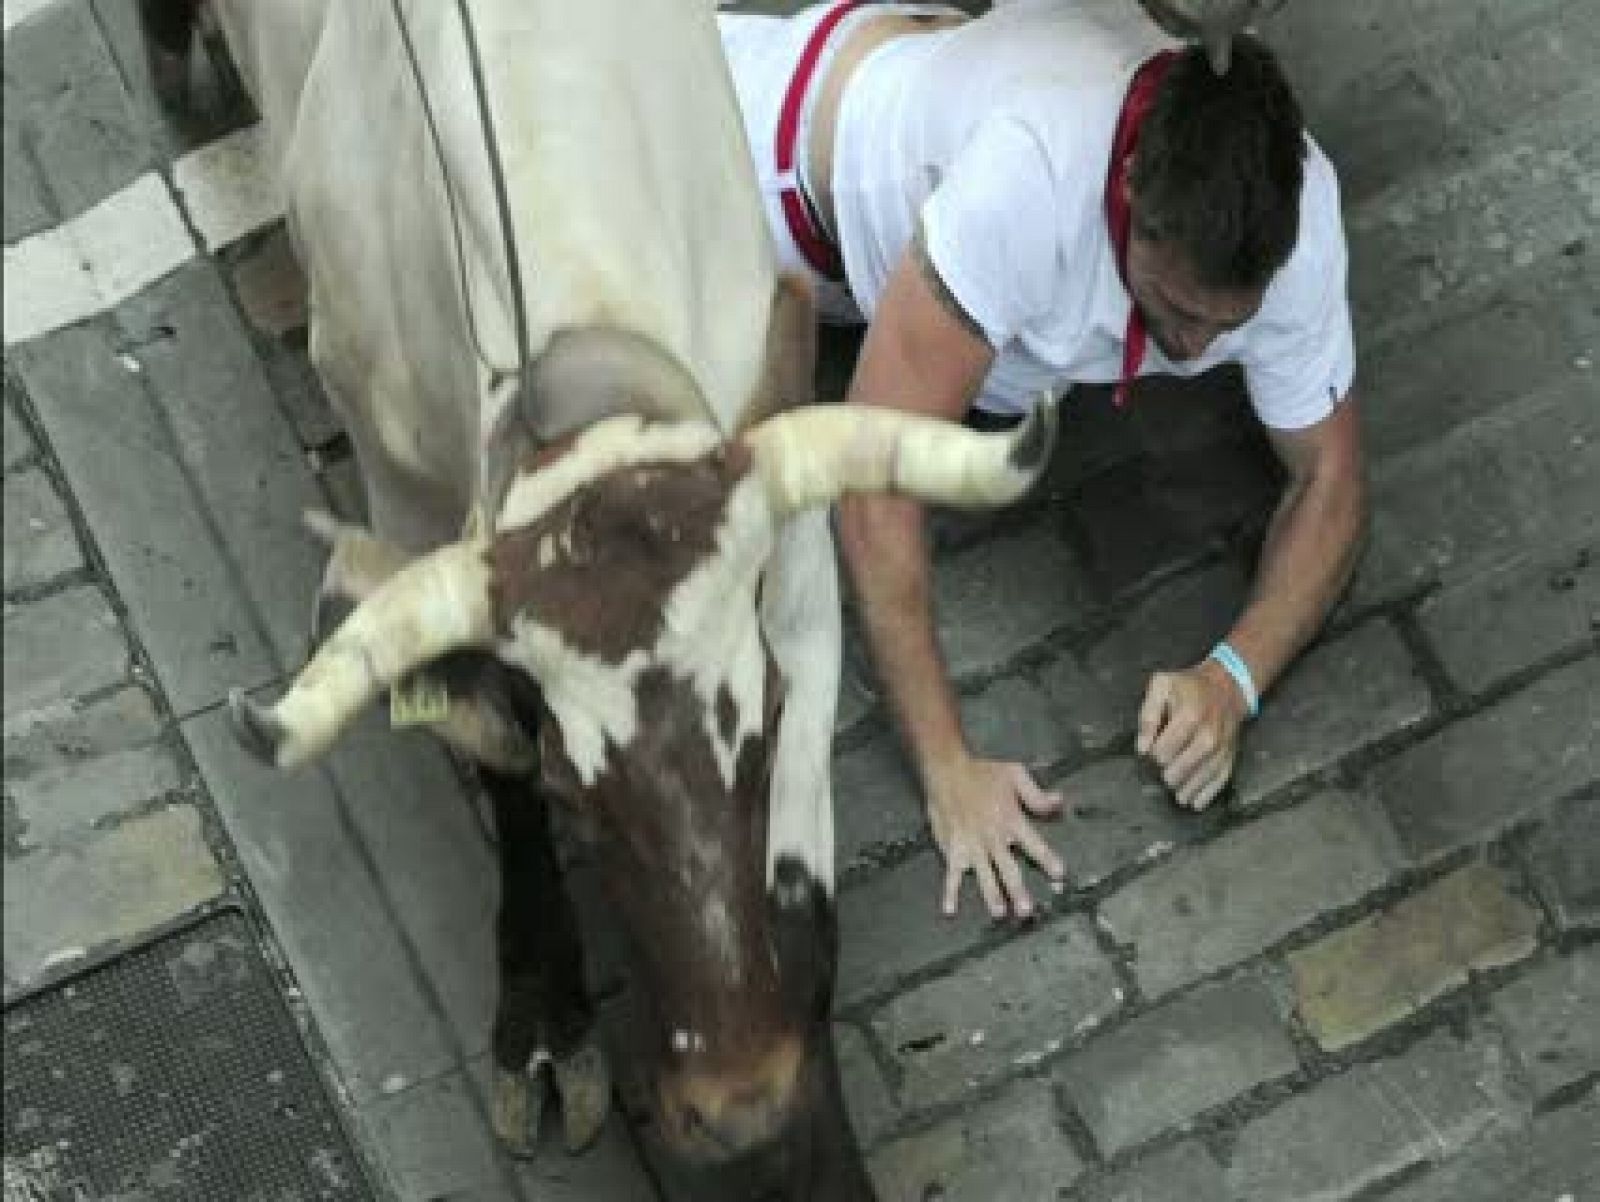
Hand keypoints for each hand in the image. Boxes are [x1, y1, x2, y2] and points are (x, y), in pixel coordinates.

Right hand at [924, 755, 1065, 919]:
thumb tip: (1060, 802)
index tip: (1059, 875)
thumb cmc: (981, 770)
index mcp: (1010, 820)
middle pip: (1007, 868)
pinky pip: (950, 874)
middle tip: (1026, 911)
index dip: (1047, 859)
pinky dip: (949, 892)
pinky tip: (949, 909)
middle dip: (1017, 890)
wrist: (946, 768)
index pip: (1033, 844)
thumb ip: (1037, 794)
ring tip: (998, 913)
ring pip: (983, 875)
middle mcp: (992, 837)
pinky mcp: (952, 849)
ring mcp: (971, 846)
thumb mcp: (1015, 775)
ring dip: (991, 895)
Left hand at [1137, 660, 1246, 809]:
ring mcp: (1221, 748)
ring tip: (1174, 796)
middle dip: (1167, 775)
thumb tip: (1142, 748)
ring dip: (1185, 790)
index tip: (1149, 756)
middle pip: (1182, 767)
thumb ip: (1148, 715)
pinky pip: (1220, 779)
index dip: (1152, 757)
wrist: (1225, 687)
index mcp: (1189, 716)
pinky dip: (1207, 794)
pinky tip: (1194, 804)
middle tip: (1160, 775)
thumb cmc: (1187, 687)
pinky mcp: (1230, 756)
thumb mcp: (1161, 687)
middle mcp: (1208, 735)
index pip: (1164, 750)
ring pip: (1201, 777)